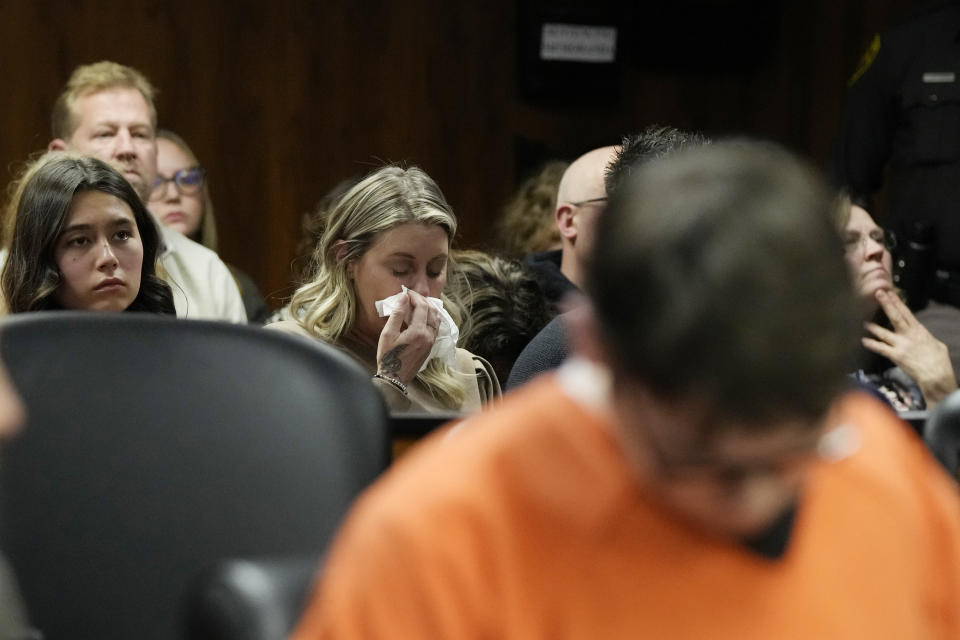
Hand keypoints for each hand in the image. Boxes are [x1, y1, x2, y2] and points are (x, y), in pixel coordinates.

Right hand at [376, 290, 441, 384]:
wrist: (394, 377)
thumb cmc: (388, 356)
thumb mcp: (388, 334)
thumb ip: (397, 314)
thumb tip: (404, 297)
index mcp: (418, 331)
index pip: (421, 306)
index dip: (414, 296)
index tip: (405, 292)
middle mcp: (428, 335)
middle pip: (431, 310)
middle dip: (421, 300)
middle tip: (410, 296)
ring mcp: (431, 341)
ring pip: (436, 318)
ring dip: (428, 308)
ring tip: (417, 303)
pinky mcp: (431, 346)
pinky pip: (436, 326)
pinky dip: (431, 317)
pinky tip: (422, 315)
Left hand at [863, 289, 957, 405]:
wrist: (936, 375)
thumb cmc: (939, 361)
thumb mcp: (937, 344)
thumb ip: (925, 338)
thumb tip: (922, 336)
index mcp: (919, 330)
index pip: (906, 312)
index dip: (897, 302)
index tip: (890, 292)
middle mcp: (909, 335)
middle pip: (896, 316)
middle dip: (887, 304)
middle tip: (878, 293)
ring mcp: (902, 345)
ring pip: (884, 332)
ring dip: (873, 326)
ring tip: (863, 319)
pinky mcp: (896, 356)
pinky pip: (881, 348)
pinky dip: (872, 344)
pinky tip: (863, 340)